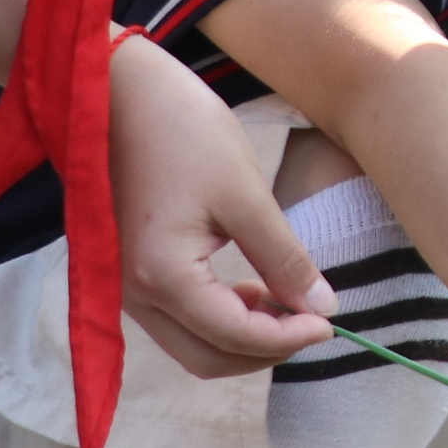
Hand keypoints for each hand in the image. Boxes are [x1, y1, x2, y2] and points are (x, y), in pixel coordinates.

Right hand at [107, 33, 338, 377]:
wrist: (115, 88)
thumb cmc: (181, 130)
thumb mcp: (245, 194)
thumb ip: (284, 259)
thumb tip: (323, 308)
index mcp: (162, 277)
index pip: (235, 337)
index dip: (289, 337)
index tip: (332, 322)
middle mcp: (133, 295)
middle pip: (208, 358)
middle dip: (266, 348)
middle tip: (314, 319)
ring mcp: (124, 286)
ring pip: (191, 344)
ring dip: (242, 336)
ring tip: (287, 299)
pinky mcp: (126, 271)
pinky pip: (176, 318)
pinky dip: (217, 317)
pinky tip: (251, 286)